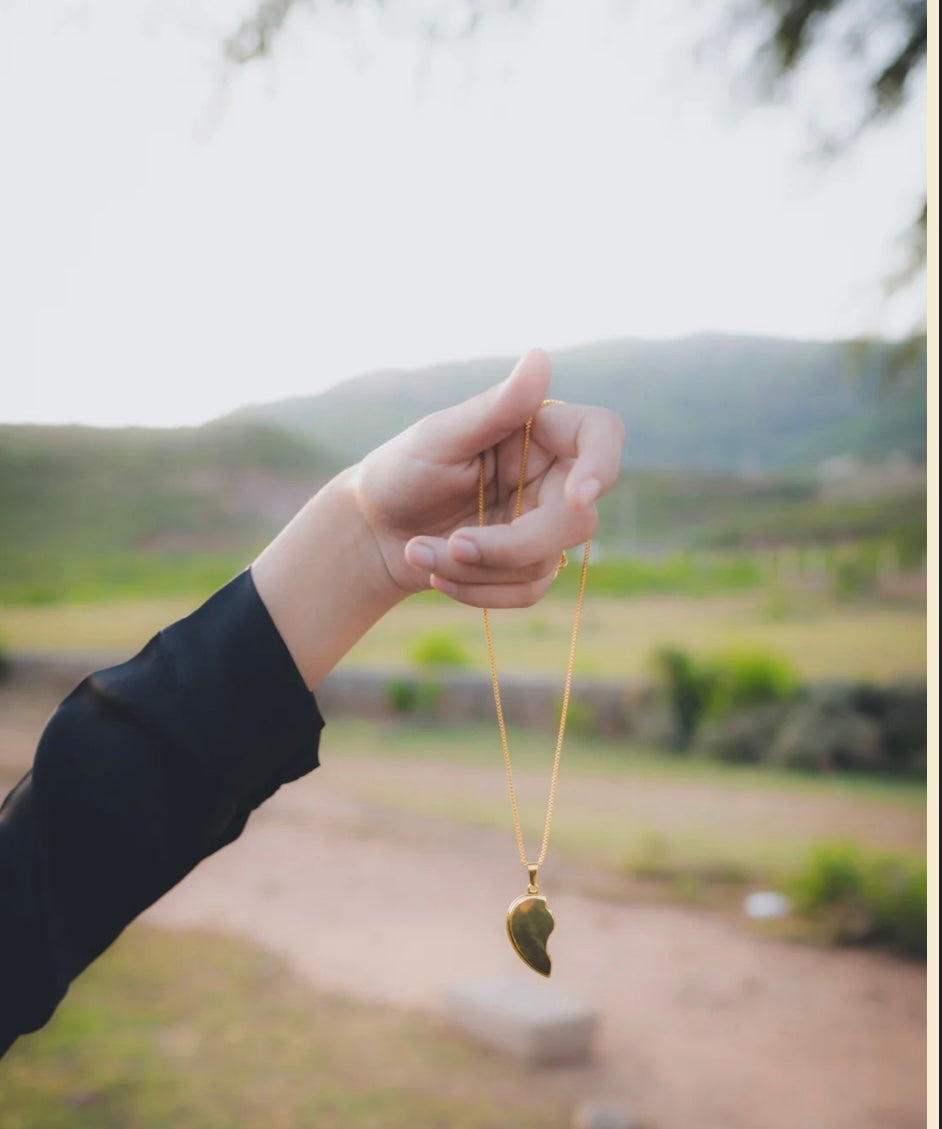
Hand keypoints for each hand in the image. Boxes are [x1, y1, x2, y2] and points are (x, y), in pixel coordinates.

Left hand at [351, 349, 624, 607]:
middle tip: (452, 544)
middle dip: (510, 544)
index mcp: (539, 431)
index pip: (601, 435)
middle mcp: (552, 476)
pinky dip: (477, 591)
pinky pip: (528, 592)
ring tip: (418, 553)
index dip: (602, 464)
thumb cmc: (401, 471)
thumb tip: (541, 356)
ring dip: (476, 568)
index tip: (576, 497)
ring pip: (545, 562)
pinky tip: (435, 575)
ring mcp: (543, 524)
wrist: (372, 532)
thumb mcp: (439, 438)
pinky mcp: (529, 566)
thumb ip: (495, 407)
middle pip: (575, 519)